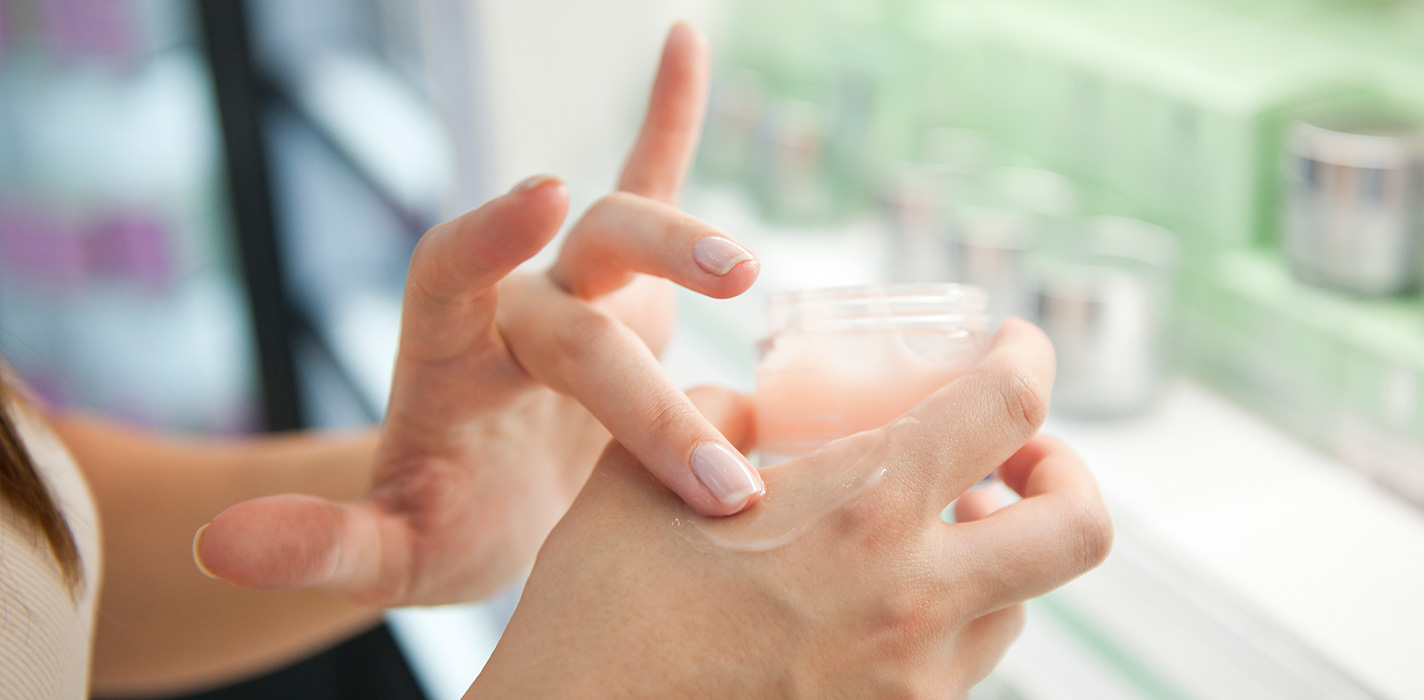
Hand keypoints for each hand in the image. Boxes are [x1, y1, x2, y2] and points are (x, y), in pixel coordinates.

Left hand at [193, 23, 766, 605]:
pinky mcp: (626, 292)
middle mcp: (511, 309)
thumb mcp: (388, 553)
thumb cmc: (441, 525)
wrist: (492, 502)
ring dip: (687, 245)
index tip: (545, 196)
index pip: (452, 274)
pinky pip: (649, 186)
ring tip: (746, 274)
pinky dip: (668, 119)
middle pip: (575, 314)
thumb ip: (322, 546)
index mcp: (443, 357)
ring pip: (627, 236)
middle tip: (712, 480)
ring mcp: (574, 291)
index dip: (491, 232)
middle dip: (643, 396)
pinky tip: (682, 41)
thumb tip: (221, 548)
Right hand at [472, 321, 1112, 698]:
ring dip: (992, 559)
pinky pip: (958, 671)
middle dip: (1064, 477)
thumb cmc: (600, 617)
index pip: (1008, 406)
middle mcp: (915, 602)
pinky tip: (870, 610)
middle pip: (1078, 529)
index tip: (1014, 347)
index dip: (1029, 357)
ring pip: (1017, 608)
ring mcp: (914, 686)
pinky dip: (944, 625)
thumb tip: (757, 411)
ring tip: (924, 539)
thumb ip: (714, 419)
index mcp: (864, 511)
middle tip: (1013, 461)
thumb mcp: (643, 481)